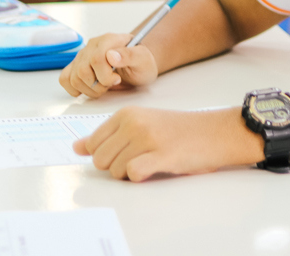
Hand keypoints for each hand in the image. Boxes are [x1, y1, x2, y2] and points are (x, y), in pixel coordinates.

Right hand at [59, 33, 157, 98]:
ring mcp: (82, 55)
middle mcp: (93, 45)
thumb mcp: (143, 59)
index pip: (97, 59)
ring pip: (74, 77)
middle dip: (98, 85)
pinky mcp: (76, 66)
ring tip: (103, 87)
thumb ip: (130, 55)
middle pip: (83, 70)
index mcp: (109, 40)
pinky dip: (74, 88)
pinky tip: (88, 88)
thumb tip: (111, 55)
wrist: (137, 66)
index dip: (106, 75)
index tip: (117, 79)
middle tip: (112, 84)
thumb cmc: (141, 62)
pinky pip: (64, 78)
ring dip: (89, 89)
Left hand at [74, 107, 259, 180]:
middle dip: (116, 166)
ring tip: (151, 160)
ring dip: (130, 173)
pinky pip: (133, 173)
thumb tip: (76, 147)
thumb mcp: (139, 124)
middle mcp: (133, 123)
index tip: (126, 151)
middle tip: (140, 157)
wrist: (213, 132)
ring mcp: (146, 138)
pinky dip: (140, 176)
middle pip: (100, 160)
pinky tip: (154, 167)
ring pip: (115, 170)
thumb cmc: (176, 130)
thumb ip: (106, 136)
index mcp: (126, 114)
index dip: (107, 155)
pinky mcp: (160, 155)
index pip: (93, 144)